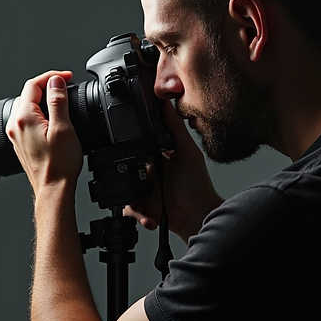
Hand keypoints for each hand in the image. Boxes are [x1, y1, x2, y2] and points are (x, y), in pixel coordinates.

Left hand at [6, 70, 81, 195]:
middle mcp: (15, 125)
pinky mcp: (20, 143)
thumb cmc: (59, 164)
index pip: (33, 84)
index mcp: (24, 117)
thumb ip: (58, 101)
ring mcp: (16, 135)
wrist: (52, 189)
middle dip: (47, 86)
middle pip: (28, 94)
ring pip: (27, 106)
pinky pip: (27, 120)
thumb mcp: (64, 128)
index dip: (51, 76)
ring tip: (61, 101)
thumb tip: (56, 81)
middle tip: (65, 87)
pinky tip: (52, 119)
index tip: (66, 77)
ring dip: (43, 100)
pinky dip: (39, 113)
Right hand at [124, 101, 222, 242]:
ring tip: (145, 197)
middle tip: (139, 176)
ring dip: (130, 195)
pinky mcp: (142, 206)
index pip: (139, 143)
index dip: (130, 142)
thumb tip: (167, 104)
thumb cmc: (197, 186)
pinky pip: (128, 207)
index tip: (126, 141)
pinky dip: (137, 213)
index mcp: (158, 155)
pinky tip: (150, 215)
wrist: (197, 216)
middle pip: (126, 165)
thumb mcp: (188, 152)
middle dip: (125, 171)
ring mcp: (144, 189)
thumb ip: (176, 129)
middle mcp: (149, 171)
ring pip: (123, 187)